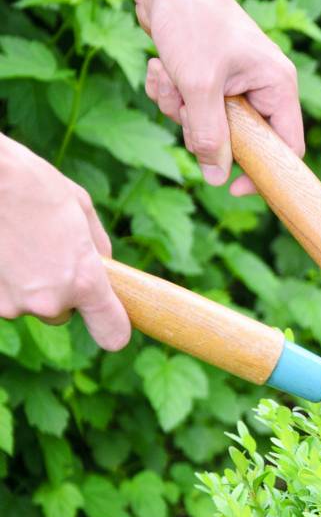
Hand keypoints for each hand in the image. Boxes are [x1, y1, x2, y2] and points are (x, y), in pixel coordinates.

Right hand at [0, 134, 130, 350]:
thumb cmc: (31, 184)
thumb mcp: (81, 208)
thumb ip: (97, 247)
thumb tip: (104, 267)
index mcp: (85, 281)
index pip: (112, 333)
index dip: (113, 328)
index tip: (109, 321)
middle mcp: (50, 302)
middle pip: (62, 314)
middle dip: (59, 291)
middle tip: (46, 253)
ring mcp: (12, 304)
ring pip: (28, 304)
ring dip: (26, 283)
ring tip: (16, 243)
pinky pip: (3, 296)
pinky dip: (2, 279)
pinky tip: (2, 248)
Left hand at [136, 0, 302, 195]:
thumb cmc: (192, 22)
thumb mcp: (198, 84)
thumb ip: (208, 134)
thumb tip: (217, 178)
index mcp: (277, 87)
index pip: (286, 146)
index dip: (264, 171)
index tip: (233, 187)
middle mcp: (262, 88)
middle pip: (240, 139)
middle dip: (202, 128)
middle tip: (184, 108)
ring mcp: (235, 84)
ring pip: (209, 125)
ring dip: (179, 109)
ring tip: (169, 77)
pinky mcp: (210, 79)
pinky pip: (191, 108)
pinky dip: (172, 94)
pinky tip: (162, 68)